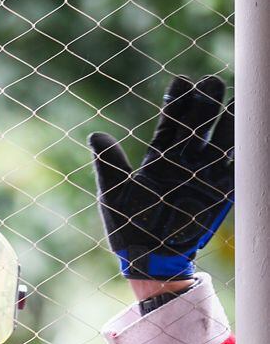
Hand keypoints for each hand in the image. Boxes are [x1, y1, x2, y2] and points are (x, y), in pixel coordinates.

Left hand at [89, 75, 232, 281]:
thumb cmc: (129, 231)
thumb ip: (109, 165)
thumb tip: (95, 136)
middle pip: (197, 123)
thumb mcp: (113, 197)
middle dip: (205, 102)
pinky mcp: (219, 192)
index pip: (171, 122)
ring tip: (234, 96)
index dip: (177, 101)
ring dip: (227, 117)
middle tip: (211, 82)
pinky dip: (242, 147)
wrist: (151, 262)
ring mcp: (203, 175)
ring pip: (218, 138)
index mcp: (159, 158)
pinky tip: (248, 128)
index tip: (182, 81)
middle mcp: (183, 161)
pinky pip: (235, 165)